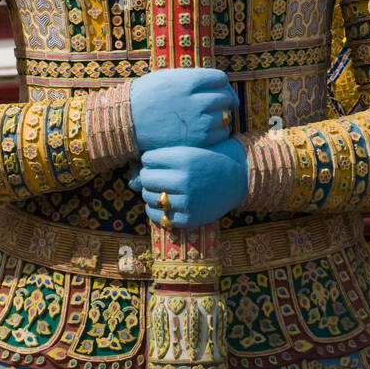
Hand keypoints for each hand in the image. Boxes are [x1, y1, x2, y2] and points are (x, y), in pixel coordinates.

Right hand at [129, 68, 237, 153]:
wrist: (128, 121)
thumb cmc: (148, 96)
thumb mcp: (169, 77)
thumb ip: (194, 78)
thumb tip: (219, 84)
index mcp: (189, 82)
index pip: (220, 79)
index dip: (221, 84)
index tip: (218, 89)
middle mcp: (196, 101)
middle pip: (225, 97)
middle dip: (223, 99)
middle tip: (216, 104)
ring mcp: (198, 123)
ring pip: (226, 117)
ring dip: (222, 116)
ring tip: (209, 117)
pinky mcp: (197, 141)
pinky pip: (221, 135)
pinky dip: (218, 132)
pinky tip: (206, 130)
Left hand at [131, 141, 248, 228]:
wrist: (238, 177)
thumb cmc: (209, 158)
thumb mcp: (189, 150)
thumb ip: (163, 158)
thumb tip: (132, 178)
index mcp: (184, 158)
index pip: (148, 159)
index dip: (150, 159)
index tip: (156, 161)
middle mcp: (185, 179)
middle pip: (147, 178)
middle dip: (148, 176)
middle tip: (155, 176)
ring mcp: (188, 201)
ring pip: (150, 198)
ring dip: (149, 193)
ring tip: (159, 190)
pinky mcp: (190, 218)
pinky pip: (160, 218)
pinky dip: (154, 212)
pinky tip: (160, 205)